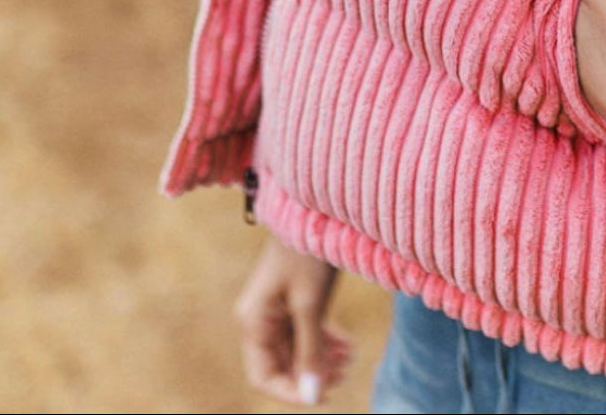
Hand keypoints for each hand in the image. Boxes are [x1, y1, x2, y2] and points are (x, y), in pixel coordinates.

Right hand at [235, 233, 351, 405]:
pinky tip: (348, 346)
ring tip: (351, 357)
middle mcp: (260, 319)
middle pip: (281, 365)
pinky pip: (304, 333)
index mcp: (253, 322)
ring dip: (321, 359)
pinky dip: (324, 342)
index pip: (263, 376)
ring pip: (296, 350)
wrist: (315, 210)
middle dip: (312, 374)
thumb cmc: (307, 254)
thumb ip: (310, 351)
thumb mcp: (310, 305)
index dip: (292, 392)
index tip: (324, 394)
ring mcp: (276, 309)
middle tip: (346, 371)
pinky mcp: (294, 299)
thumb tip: (312, 397)